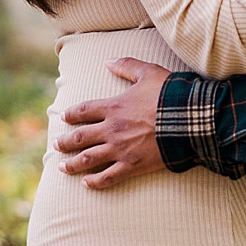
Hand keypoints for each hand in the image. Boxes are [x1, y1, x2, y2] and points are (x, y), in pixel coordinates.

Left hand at [55, 58, 170, 189]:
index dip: (71, 113)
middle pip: (80, 137)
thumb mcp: (149, 73)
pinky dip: (94, 182)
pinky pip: (107, 177)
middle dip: (65, 142)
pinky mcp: (131, 165)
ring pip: (88, 159)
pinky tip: (86, 183)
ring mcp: (120, 149)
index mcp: (114, 107)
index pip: (84, 110)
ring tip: (62, 167)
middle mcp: (111, 129)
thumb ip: (128, 66)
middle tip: (56, 144)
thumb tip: (109, 61)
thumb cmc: (171, 95)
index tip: (63, 117)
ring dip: (72, 164)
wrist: (189, 120)